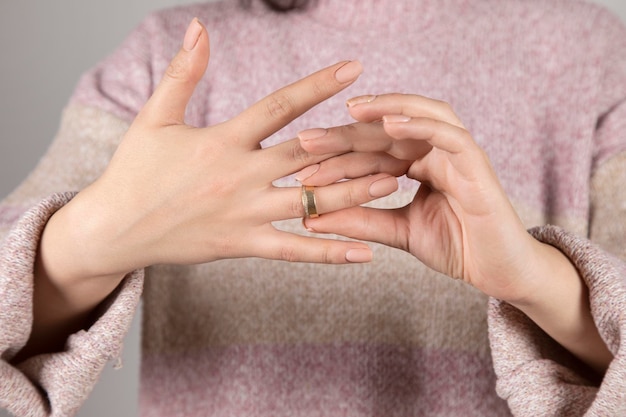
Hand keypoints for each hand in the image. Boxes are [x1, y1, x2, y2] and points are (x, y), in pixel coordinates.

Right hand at [42, 21, 397, 283]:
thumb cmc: (135, 170)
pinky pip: (294, 250)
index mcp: (223, 140)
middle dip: (354, 142)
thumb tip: (199, 27)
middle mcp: (241, 176)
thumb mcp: (155, 116)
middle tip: (396, 133)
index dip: (318, 86)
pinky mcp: (243, 245)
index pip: (280, 106)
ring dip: (355, 192)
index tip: (354, 70)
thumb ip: (183, 73)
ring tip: (395, 182)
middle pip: (310, 155)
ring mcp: (244, 214)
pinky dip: (329, 253)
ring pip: (310, 202)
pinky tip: (365, 253)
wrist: (115, 228)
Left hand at [297, 93, 544, 303]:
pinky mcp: (476, 161)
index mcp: (416, 165)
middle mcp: (433, 152)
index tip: (301, 170)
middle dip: (347, 134)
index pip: (370, 154)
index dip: (336, 160)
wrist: (499, 273)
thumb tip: (311, 217)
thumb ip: (360, 220)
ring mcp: (456, 153)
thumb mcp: (398, 231)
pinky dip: (421, 124)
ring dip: (385, 110)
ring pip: (418, 118)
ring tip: (351, 112)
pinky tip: (391, 122)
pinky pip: (448, 134)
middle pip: (386, 133)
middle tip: (307, 140)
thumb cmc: (456, 247)